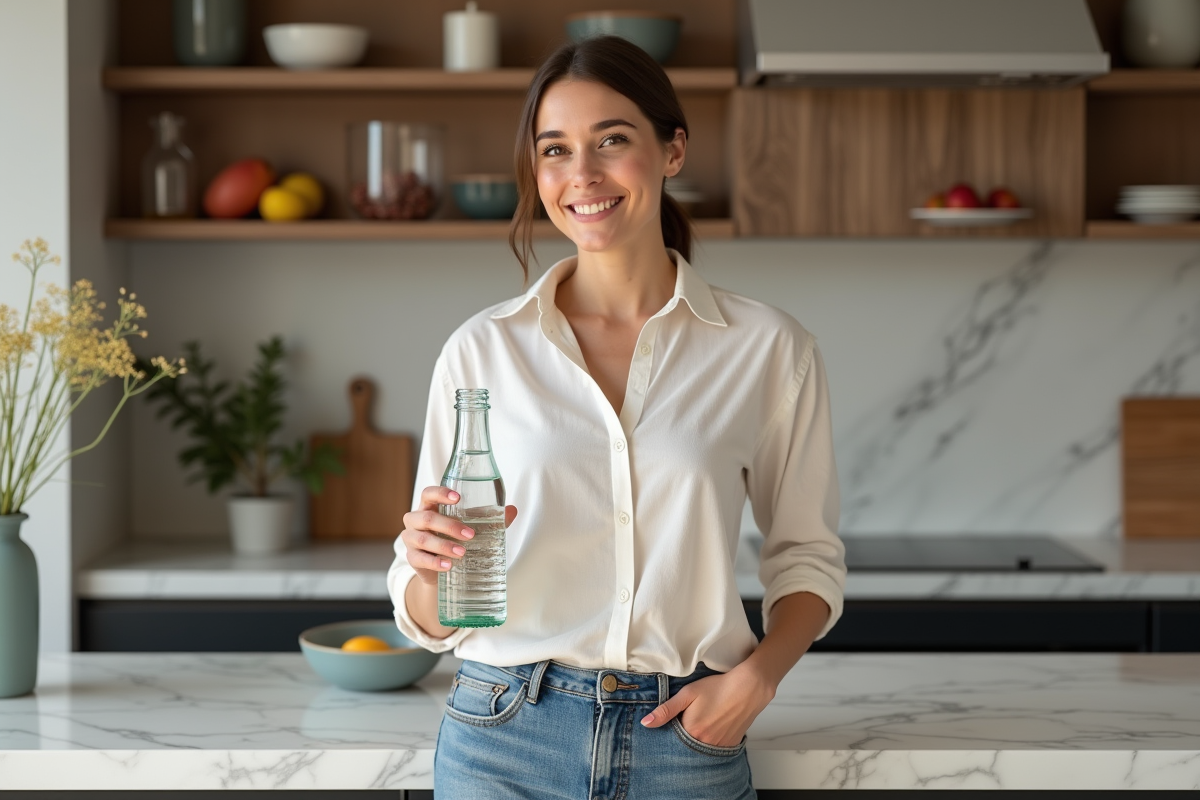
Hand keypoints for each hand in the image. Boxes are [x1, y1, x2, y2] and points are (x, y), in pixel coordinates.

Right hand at [401, 485, 517, 585]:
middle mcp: (416, 520)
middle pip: (426, 518)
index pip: (428, 494)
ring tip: (462, 553)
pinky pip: (419, 559)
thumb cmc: (455, 538)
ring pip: (422, 539)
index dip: (440, 493)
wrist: (442, 568)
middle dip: (449, 526)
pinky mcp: (412, 558)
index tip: (457, 497)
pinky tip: (448, 565)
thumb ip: (489, 518)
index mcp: (429, 506)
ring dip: (443, 545)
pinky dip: (435, 562)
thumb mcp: (471, 526)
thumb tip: (512, 510)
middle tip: (470, 535)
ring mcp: (411, 539)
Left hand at [639, 663, 775, 747]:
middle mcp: (705, 744)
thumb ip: (666, 710)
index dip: (672, 730)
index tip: (676, 720)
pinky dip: (711, 741)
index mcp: (691, 731)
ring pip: (701, 748)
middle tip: (692, 718)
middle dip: (684, 737)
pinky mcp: (730, 745)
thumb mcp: (688, 694)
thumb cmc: (718, 687)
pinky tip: (714, 726)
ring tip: (704, 721)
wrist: (748, 688)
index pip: (672, 739)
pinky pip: (715, 749)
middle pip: (687, 746)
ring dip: (698, 740)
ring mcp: (719, 747)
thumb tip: (645, 723)